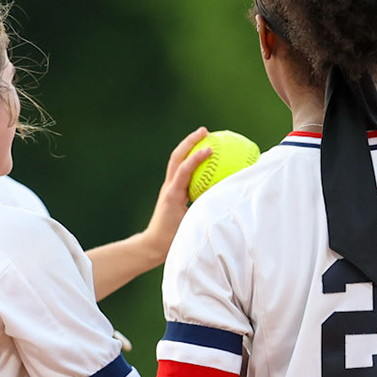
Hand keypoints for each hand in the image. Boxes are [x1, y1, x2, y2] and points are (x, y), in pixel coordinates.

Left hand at [140, 128, 212, 259]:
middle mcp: (169, 186)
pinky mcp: (172, 190)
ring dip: (189, 146)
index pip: (184, 170)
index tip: (210, 148)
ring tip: (205, 136)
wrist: (152, 245)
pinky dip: (192, 159)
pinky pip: (182, 170)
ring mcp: (169, 187)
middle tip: (205, 131)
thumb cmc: (172, 239)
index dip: (196, 158)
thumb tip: (224, 198)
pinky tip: (206, 158)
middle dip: (190, 141)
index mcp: (173, 194)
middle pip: (177, 156)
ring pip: (177, 160)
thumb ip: (204, 212)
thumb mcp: (190, 225)